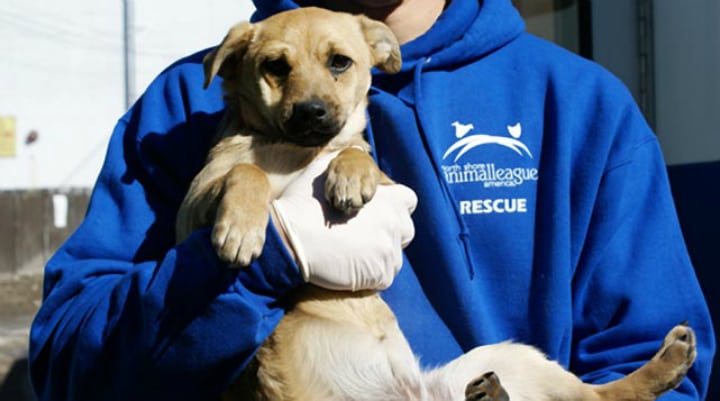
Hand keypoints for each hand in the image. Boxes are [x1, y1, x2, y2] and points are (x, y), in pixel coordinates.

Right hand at [271, 151, 416, 290]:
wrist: (291, 237)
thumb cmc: (305, 202)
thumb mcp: (327, 169)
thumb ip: (350, 160)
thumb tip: (358, 150)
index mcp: (389, 199)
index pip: (408, 200)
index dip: (394, 207)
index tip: (378, 212)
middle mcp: (395, 225)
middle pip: (405, 231)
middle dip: (389, 233)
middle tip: (362, 236)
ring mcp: (390, 252)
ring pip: (393, 257)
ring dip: (377, 257)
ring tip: (350, 254)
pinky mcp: (380, 276)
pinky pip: (382, 277)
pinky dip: (368, 276)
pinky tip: (348, 269)